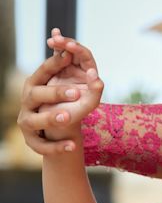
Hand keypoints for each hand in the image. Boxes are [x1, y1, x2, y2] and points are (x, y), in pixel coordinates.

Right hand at [17, 31, 103, 154]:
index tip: (69, 56)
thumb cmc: (67, 104)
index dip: (54, 63)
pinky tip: (74, 146)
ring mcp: (28, 120)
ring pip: (34, 120)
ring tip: (67, 116)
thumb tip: (93, 71)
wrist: (60, 133)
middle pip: (35, 94)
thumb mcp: (76, 89)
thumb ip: (82, 76)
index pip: (44, 70)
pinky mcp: (32, 141)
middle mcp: (28, 101)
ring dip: (50, 118)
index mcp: (36, 83)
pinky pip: (42, 145)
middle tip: (76, 93)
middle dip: (55, 92)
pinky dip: (57, 147)